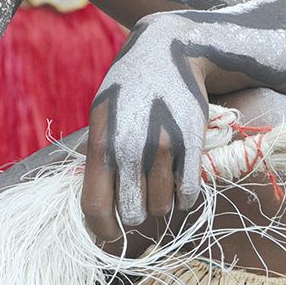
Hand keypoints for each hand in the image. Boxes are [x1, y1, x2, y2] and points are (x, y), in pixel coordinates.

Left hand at [81, 13, 207, 244]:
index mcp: (101, 144)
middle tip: (140, 204)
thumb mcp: (101, 117)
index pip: (94, 206)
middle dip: (136, 216)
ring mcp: (162, 148)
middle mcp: (129, 150)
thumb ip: (99, 157)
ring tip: (160, 185)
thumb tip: (96, 204)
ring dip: (162, 204)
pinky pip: (188, 194)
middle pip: (131, 214)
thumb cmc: (129, 87)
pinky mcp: (191, 145)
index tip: (111, 233)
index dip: (102, 229)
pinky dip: (185, 198)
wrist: (167, 51)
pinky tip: (180, 185)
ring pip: (162, 207)